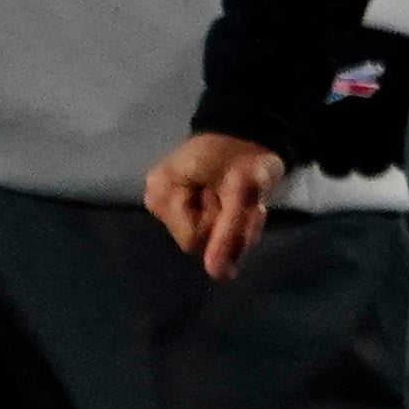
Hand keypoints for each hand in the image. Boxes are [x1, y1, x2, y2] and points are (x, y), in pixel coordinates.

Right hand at [146, 131, 288, 280]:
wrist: (250, 132)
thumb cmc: (246, 155)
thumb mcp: (244, 192)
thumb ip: (229, 232)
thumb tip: (218, 275)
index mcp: (163, 191)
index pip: (194, 239)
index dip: (225, 228)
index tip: (244, 203)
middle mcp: (158, 200)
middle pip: (200, 241)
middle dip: (232, 228)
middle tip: (248, 203)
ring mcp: (168, 205)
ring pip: (207, 239)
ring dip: (235, 225)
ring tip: (244, 200)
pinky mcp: (183, 207)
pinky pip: (209, 230)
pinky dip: (231, 221)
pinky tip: (237, 203)